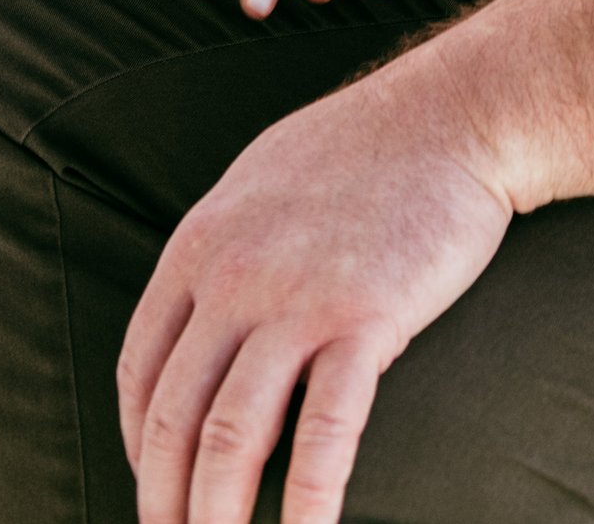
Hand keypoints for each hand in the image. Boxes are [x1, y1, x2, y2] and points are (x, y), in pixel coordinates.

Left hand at [119, 53, 509, 523]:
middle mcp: (233, 274)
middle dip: (165, 503)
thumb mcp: (263, 180)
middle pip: (173, 417)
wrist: (457, 110)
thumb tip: (203, 315)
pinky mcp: (364, 318)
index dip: (136, 446)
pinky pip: (324, 432)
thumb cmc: (368, 144)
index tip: (155, 488)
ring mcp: (296, 298)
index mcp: (200, 243)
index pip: (140, 370)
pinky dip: (309, 501)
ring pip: (230, 436)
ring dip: (218, 516)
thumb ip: (225, 250)